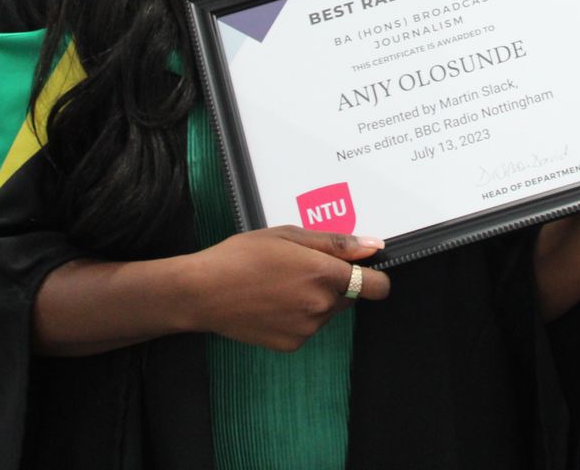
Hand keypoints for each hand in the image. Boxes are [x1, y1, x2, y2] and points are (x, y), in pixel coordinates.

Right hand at [190, 226, 390, 351]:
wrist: (202, 292)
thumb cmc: (241, 256)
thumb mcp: (288, 236)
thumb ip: (336, 243)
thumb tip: (373, 247)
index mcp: (323, 274)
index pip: (377, 286)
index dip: (374, 278)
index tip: (361, 271)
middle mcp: (320, 305)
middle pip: (350, 297)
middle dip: (335, 284)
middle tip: (300, 270)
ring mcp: (306, 329)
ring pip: (328, 313)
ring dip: (316, 300)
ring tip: (280, 286)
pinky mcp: (292, 345)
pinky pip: (308, 328)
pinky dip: (299, 317)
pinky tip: (272, 304)